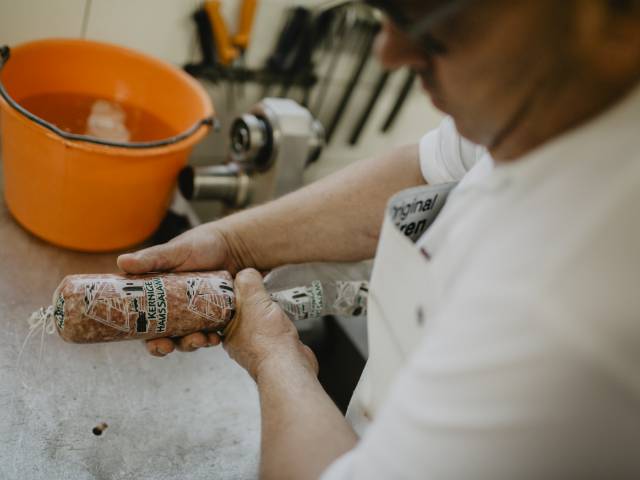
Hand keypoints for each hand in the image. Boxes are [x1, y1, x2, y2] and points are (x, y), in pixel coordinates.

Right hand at [117, 221, 250, 356]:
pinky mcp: (215, 317)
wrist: (233, 245)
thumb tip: (121, 261)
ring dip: (192, 344)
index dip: (147, 338)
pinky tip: (216, 338)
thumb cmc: (199, 245)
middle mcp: (174, 311)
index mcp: (157, 297)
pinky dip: (212, 339)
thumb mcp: (174, 252)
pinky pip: (211, 333)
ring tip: (201, 339)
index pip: (145, 324)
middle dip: (167, 346)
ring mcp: (195, 316)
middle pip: (166, 337)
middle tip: (171, 346)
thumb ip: (151, 258)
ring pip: (189, 338)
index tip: (154, 344)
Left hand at [224, 269, 317, 379]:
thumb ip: (248, 281)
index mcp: (226, 330)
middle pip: (240, 312)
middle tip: (259, 288)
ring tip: (273, 299)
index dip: (231, 290)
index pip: (221, 305)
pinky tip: (284, 314)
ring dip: (265, 310)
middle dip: (250, 299)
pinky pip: (272, 329)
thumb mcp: (254, 299)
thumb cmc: (268, 342)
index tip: (241, 279)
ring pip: (257, 321)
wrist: (289, 366)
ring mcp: (256, 347)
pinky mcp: (274, 350)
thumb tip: (247, 273)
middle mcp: (238, 340)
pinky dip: (277, 321)